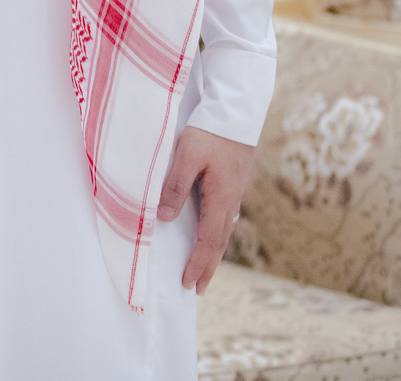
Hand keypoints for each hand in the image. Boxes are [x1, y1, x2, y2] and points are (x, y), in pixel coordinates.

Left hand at [157, 126, 254, 294]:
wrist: (235, 113)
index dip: (198, 264)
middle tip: (197, 288)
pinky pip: (224, 218)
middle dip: (207, 267)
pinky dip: (216, 235)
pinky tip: (212, 235)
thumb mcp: (187, 156)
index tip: (188, 283)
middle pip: (219, 243)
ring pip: (223, 231)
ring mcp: (234, 194)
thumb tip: (165, 218)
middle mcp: (232, 202)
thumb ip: (175, 186)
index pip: (208, 241)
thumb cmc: (209, 132)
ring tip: (204, 269)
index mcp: (221, 199)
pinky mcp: (232, 185)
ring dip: (213, 253)